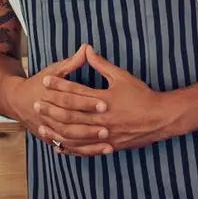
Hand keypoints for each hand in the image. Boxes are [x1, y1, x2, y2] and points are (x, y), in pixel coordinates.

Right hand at [3, 45, 111, 155]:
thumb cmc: (39, 83)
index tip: (105, 103)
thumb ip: (72, 62)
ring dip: (88, 141)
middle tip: (109, 127)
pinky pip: (68, 147)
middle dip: (89, 125)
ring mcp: (48, 128)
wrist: (17, 101)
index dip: (87, 102)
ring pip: (69, 138)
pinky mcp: (50, 138)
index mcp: (49, 94)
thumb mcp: (53, 70)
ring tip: (107, 142)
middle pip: (69, 121)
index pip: (70, 99)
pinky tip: (99, 150)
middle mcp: (47, 113)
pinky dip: (83, 151)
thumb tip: (87, 48)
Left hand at [37, 45, 177, 155]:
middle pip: (71, 114)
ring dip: (57, 130)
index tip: (45, 81)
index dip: (59, 86)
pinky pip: (86, 149)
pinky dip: (71, 148)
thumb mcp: (121, 76)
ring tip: (41, 125)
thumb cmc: (141, 95)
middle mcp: (102, 119)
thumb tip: (87, 49)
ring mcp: (105, 135)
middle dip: (52, 109)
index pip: (75, 92)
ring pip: (75, 135)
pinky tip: (59, 146)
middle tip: (36, 104)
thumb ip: (101, 64)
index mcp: (103, 100)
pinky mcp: (109, 146)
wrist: (161, 118)